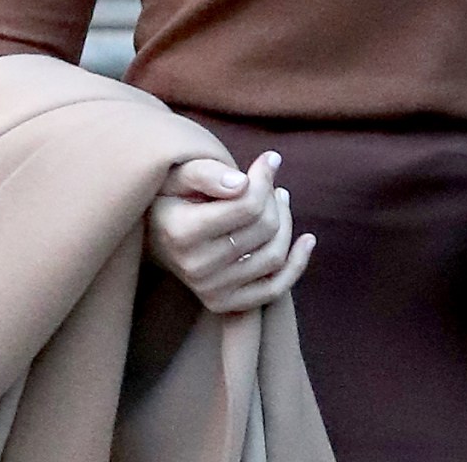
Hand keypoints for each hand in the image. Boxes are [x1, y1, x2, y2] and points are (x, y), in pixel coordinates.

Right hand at [146, 150, 315, 313]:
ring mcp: (210, 290)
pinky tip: (308, 240)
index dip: (264, 178)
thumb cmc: (174, 195)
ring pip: (275, 254)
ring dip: (286, 222)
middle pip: (265, 228)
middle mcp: (194, 267)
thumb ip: (208, 173)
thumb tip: (242, 183)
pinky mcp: (224, 303)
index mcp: (181, 232)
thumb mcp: (180, 173)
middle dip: (274, 199)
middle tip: (270, 185)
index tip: (268, 162)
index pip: (248, 205)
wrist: (158, 235)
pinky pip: (274, 289)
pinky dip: (297, 264)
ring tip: (279, 200)